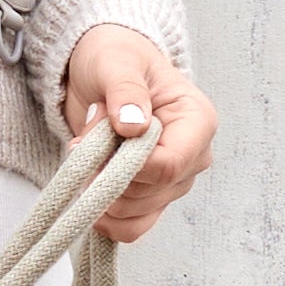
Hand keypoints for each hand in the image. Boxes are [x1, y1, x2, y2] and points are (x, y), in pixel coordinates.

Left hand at [62, 28, 215, 241]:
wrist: (101, 71)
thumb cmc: (116, 59)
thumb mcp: (116, 62)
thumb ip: (125, 90)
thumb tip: (133, 125)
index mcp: (197, 120)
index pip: (171, 164)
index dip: (128, 165)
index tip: (95, 143)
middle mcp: (193, 155)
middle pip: (150, 193)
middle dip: (107, 172)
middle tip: (88, 137)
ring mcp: (173, 181)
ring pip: (137, 213)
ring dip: (100, 189)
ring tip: (89, 150)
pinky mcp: (150, 197)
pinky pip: (132, 227)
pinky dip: (105, 218)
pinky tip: (87, 192)